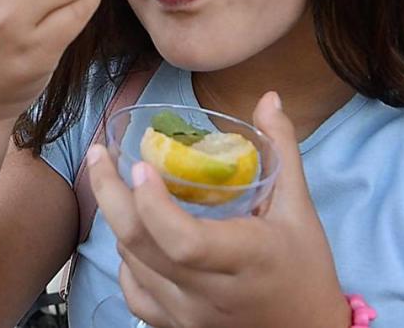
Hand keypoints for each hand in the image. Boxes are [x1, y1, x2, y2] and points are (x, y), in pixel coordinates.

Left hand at [88, 92, 351, 327]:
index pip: (184, 242)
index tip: (141, 165)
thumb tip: (268, 98)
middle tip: (98, 155)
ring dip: (118, 220)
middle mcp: (209, 293)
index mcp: (245, 259)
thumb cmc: (304, 269)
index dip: (154, 205)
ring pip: (132, 264)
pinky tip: (131, 234)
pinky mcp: (174, 326)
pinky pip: (134, 292)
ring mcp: (187, 315)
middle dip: (109, 195)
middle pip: (140, 246)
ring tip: (114, 182)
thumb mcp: (300, 210)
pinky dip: (126, 260)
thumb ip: (281, 150)